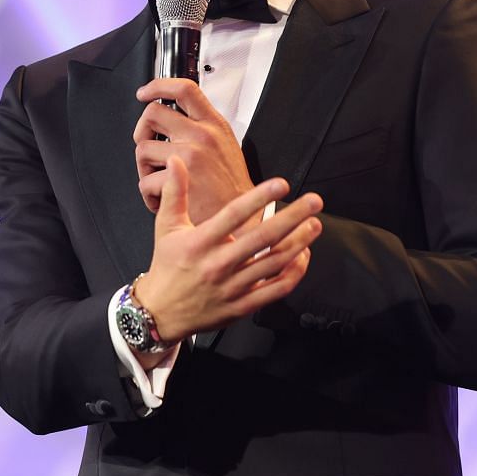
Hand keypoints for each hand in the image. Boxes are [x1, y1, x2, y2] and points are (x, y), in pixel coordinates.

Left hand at [134, 78, 254, 225]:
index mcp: (214, 125)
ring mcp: (189, 156)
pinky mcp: (178, 179)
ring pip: (143, 149)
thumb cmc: (231, 189)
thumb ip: (202, 130)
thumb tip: (172, 120)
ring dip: (145, 169)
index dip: (158, 86)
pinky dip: (149, 195)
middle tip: (149, 149)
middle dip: (142, 132)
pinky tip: (163, 199)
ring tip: (160, 182)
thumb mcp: (226, 147)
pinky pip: (145, 182)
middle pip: (152, 113)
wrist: (242, 221)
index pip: (184, 89)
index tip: (145, 92)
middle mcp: (202, 136)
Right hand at [135, 157, 321, 342]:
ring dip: (300, 242)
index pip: (234, 215)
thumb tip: (176, 162)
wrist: (162, 313)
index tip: (281, 184)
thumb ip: (174, 193)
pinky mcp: (243, 305)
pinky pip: (276, 289)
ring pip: (274, 263)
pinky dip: (294, 273)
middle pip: (263, 238)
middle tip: (314, 201)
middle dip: (293, 217)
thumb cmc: (167, 267)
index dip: (259, 197)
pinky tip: (303, 256)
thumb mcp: (165, 227)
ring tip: (315, 224)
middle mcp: (219, 264)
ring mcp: (233, 287)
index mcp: (200, 243)